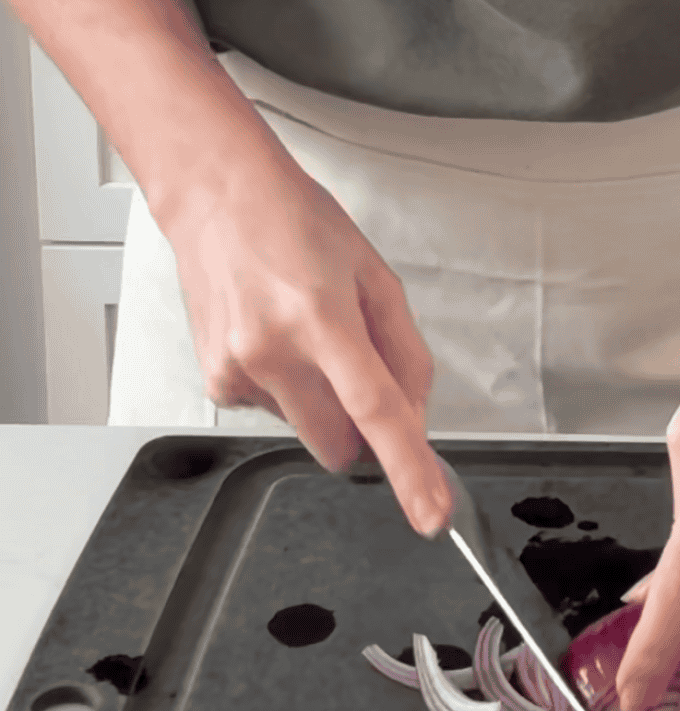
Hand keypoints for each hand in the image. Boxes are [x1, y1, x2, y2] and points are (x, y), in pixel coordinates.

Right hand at [162, 142, 452, 535]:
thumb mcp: (375, 276)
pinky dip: (288, 389)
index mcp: (322, 319)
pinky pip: (276, 413)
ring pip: (309, 431)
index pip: (376, 412)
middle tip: (356, 370)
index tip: (431, 514)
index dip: (410, 471)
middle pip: (342, 446)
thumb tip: (416, 418)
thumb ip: (405, 354)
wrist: (216, 196)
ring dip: (322, 402)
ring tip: (305, 334)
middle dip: (362, 429)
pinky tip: (275, 339)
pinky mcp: (218, 383)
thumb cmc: (296, 223)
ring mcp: (239, 371)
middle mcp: (274, 351)